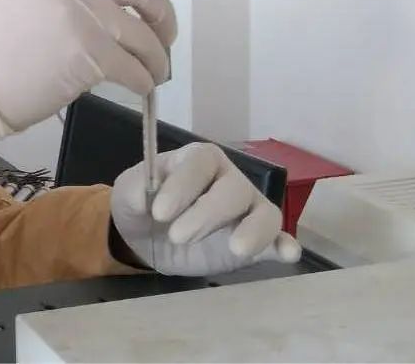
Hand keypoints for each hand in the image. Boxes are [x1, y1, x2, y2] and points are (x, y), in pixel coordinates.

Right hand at [0, 0, 176, 139]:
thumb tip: (107, 11)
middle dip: (163, 12)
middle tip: (164, 32)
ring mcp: (85, 16)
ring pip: (144, 35)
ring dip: (157, 57)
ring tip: (155, 71)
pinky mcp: (92, 54)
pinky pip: (135, 68)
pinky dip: (144, 80)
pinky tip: (141, 86)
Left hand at [111, 142, 301, 275]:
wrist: (146, 238)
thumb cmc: (142, 204)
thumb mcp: (128, 192)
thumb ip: (135, 189)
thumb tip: (145, 195)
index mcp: (198, 159)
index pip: (200, 163)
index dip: (183, 186)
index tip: (159, 212)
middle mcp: (228, 180)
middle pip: (233, 189)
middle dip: (207, 213)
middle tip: (177, 236)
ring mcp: (247, 210)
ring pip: (264, 213)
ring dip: (253, 230)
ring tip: (236, 248)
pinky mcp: (255, 241)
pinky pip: (278, 239)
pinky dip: (285, 245)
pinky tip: (286, 253)